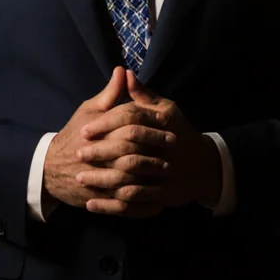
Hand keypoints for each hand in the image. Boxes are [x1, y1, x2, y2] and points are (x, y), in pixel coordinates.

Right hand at [42, 67, 173, 214]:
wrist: (50, 170)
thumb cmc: (73, 136)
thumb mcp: (88, 111)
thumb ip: (109, 94)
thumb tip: (123, 71)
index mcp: (97, 132)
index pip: (128, 120)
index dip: (149, 118)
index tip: (166, 119)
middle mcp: (99, 156)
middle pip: (132, 147)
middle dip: (154, 143)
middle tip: (174, 142)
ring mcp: (100, 180)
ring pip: (131, 177)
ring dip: (151, 172)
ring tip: (167, 168)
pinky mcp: (101, 200)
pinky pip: (126, 206)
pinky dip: (144, 206)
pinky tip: (159, 201)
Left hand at [76, 70, 220, 215]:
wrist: (202, 166)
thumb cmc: (178, 132)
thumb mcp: (165, 109)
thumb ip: (141, 95)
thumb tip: (123, 72)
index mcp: (163, 122)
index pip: (130, 118)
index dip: (105, 123)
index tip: (85, 130)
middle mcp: (163, 149)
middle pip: (126, 149)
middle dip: (99, 153)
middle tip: (78, 154)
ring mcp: (162, 175)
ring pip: (128, 178)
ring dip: (102, 180)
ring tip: (80, 179)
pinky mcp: (161, 196)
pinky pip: (133, 203)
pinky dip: (110, 206)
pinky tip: (91, 204)